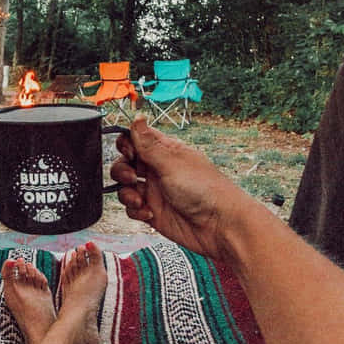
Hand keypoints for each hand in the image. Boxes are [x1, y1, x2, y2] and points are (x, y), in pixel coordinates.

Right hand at [110, 117, 254, 260]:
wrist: (220, 226)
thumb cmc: (207, 190)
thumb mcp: (172, 162)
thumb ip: (149, 143)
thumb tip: (138, 117)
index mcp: (164, 151)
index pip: (135, 139)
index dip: (126, 145)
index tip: (129, 153)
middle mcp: (157, 169)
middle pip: (125, 163)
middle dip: (122, 170)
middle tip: (132, 177)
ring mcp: (155, 191)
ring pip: (125, 187)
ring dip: (126, 193)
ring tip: (140, 199)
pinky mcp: (153, 211)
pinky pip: (132, 208)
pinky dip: (135, 210)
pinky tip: (149, 213)